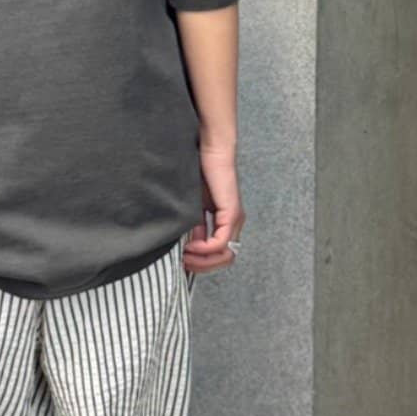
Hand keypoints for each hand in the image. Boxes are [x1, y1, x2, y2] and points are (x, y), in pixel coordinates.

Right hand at [184, 142, 243, 275]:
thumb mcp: (193, 206)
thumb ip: (194, 226)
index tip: (182, 260)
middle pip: (225, 260)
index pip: (219, 255)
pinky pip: (221, 242)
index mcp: (225, 222)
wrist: (210, 149)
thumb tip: (187, 246)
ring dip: (203, 261)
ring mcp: (234, 220)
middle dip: (202, 266)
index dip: (201, 263)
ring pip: (226, 255)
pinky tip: (191, 245)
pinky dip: (205, 249)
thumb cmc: (200, 171)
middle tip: (183, 263)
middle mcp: (233, 224)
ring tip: (186, 255)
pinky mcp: (231, 213)